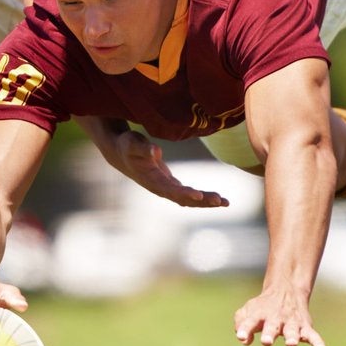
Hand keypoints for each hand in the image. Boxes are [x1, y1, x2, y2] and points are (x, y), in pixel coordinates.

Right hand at [108, 130, 227, 208]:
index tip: (198, 195)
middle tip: (220, 201)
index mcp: (151, 180)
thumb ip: (143, 147)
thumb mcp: (132, 143)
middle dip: (202, 201)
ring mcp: (165, 188)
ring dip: (206, 202)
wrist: (120, 154)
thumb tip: (156, 151)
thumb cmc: (127, 146)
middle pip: (183, 199)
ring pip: (188, 200)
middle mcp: (159, 188)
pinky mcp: (170, 185)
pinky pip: (188, 195)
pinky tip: (217, 199)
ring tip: (225, 203)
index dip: (184, 193)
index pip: (170, 189)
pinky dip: (203, 198)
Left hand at [233, 285, 325, 345]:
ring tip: (291, 344)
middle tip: (267, 341)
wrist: (287, 290)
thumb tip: (244, 340)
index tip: (242, 337)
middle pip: (272, 327)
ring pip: (292, 331)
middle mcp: (275, 318)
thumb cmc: (263, 306)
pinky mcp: (304, 327)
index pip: (250, 322)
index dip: (245, 329)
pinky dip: (317, 342)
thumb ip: (241, 323)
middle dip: (269, 334)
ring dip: (292, 337)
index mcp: (259, 315)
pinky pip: (312, 335)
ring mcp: (291, 323)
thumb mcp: (248, 310)